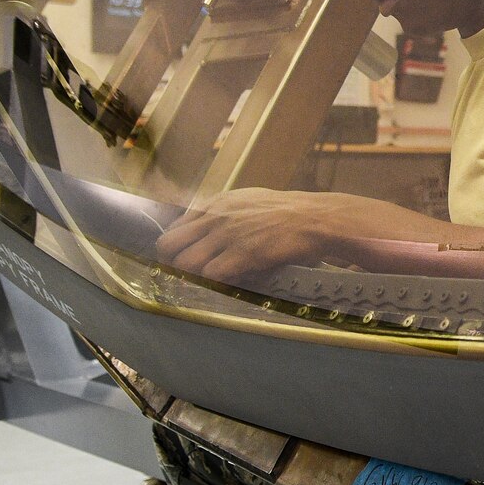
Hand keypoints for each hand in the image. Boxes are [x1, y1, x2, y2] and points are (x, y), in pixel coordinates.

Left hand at [156, 188, 342, 282]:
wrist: (314, 218)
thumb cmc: (287, 211)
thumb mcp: (248, 200)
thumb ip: (224, 212)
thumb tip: (207, 228)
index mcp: (215, 203)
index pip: (175, 227)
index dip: (176, 247)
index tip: (185, 259)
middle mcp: (214, 217)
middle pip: (169, 245)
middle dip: (173, 263)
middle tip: (187, 275)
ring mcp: (226, 236)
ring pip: (185, 262)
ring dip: (192, 276)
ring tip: (206, 283)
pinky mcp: (241, 254)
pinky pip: (210, 275)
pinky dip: (213, 284)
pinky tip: (225, 284)